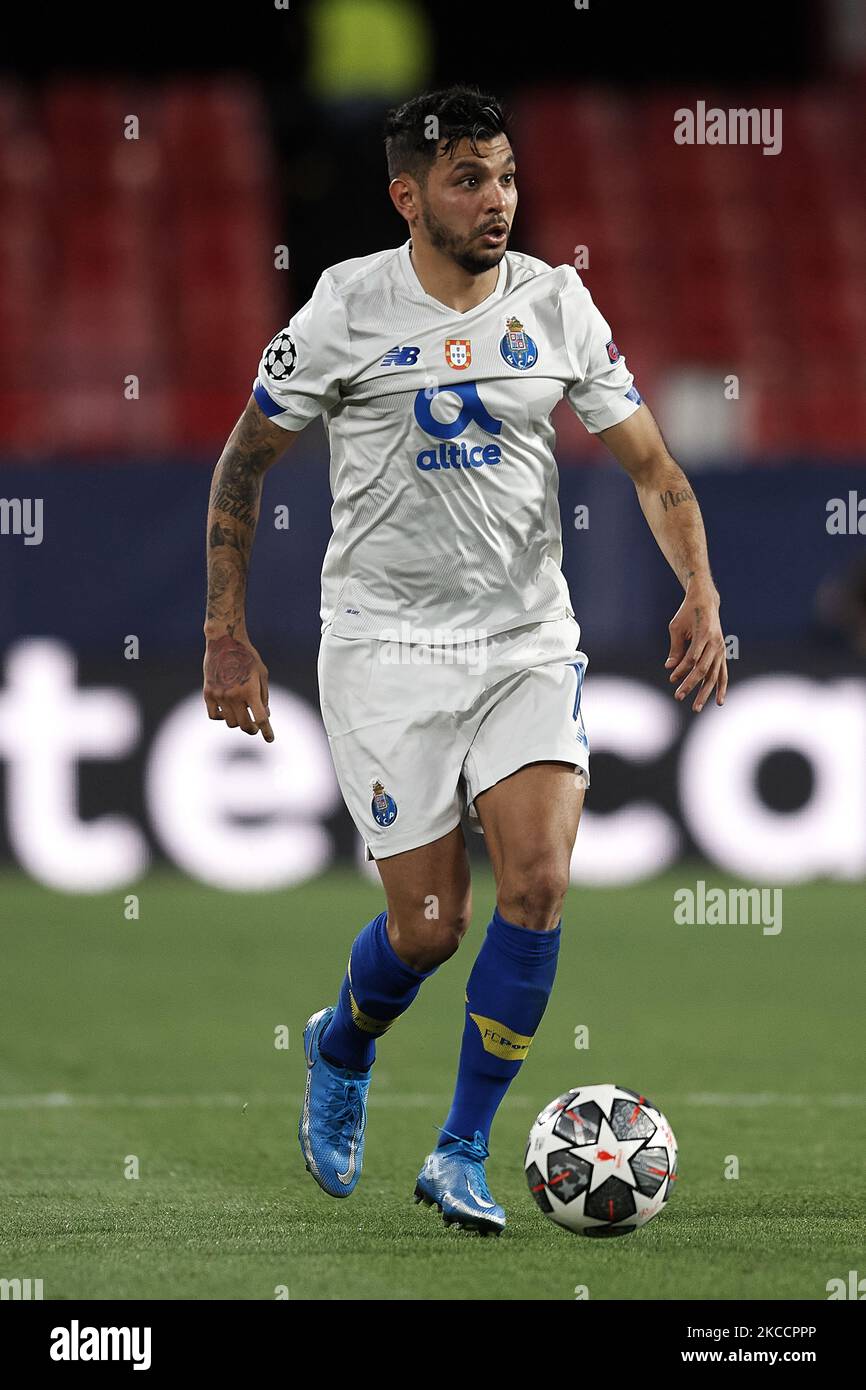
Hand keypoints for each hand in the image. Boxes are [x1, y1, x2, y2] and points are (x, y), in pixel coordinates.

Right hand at [203, 632, 273, 739]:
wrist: (224, 641)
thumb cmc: (247, 656)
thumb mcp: (262, 674)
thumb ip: (263, 696)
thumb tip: (264, 714)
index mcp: (251, 691)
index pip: (261, 719)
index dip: (267, 732)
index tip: (270, 739)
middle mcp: (234, 696)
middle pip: (245, 725)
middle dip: (253, 729)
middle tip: (255, 727)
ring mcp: (220, 696)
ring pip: (230, 723)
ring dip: (238, 722)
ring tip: (242, 714)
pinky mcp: (208, 693)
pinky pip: (213, 716)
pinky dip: (221, 718)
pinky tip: (227, 712)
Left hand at [665, 581, 726, 711]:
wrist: (706, 602)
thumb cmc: (687, 613)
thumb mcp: (676, 627)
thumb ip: (675, 648)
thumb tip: (669, 667)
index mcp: (704, 634)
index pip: (692, 658)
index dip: (682, 670)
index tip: (671, 679)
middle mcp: (715, 643)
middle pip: (703, 670)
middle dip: (690, 685)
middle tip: (678, 697)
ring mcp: (721, 650)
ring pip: (714, 676)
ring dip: (705, 693)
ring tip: (696, 708)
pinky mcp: (722, 654)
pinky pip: (723, 674)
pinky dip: (721, 688)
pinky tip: (719, 702)